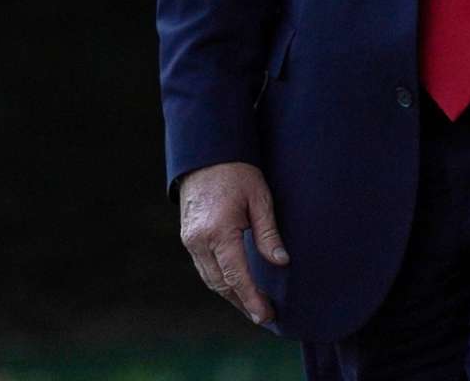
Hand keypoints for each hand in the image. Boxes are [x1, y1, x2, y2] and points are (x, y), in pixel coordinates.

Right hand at [176, 161, 288, 325]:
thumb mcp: (260, 198)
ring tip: (253, 306)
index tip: (266, 316)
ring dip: (231, 295)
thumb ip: (268, 233)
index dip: (252, 299)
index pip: (236, 276)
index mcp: (218, 231)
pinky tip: (236, 285)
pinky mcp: (188, 237)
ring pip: (211, 279)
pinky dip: (221, 281)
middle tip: (265, 315)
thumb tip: (281, 262)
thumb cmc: (236, 172)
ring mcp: (190, 240)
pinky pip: (204, 268)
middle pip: (222, 284)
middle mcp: (199, 240)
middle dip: (243, 302)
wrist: (205, 153)